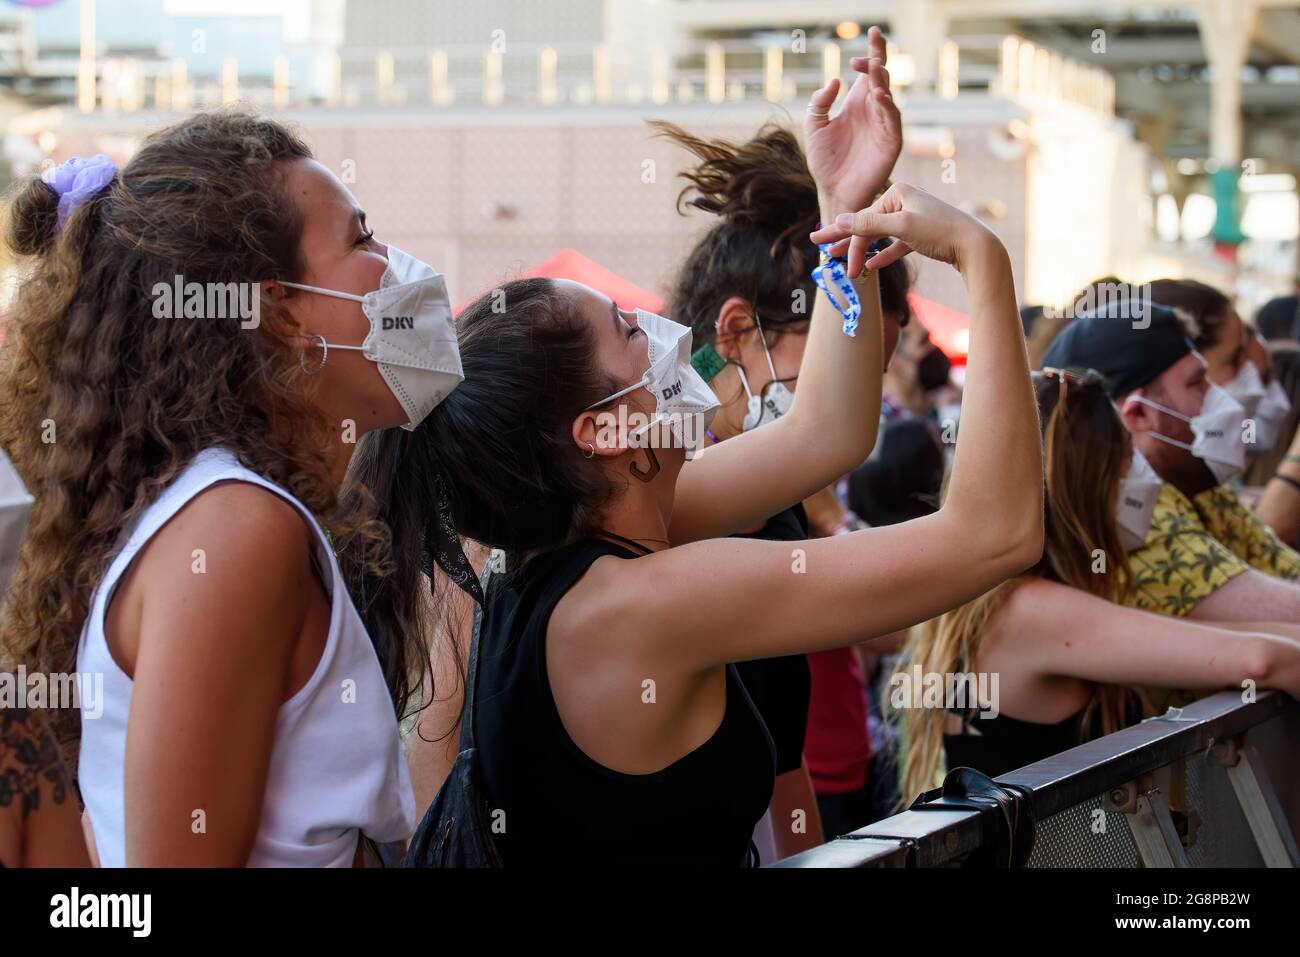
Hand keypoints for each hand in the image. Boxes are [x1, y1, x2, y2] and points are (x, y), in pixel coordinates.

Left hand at [805, 25, 902, 215]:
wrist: (833, 192)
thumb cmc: (825, 162)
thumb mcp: (814, 127)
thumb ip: (820, 103)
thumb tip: (834, 80)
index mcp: (858, 103)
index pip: (868, 73)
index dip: (868, 57)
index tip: (857, 52)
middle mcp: (874, 110)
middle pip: (882, 77)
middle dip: (880, 57)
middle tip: (876, 39)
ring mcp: (884, 125)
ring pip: (888, 96)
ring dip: (882, 81)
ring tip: (874, 67)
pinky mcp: (890, 142)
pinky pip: (892, 121)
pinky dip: (888, 107)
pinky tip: (879, 96)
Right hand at [809, 182, 999, 276]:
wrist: (975, 246)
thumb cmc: (940, 232)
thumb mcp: (902, 227)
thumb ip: (869, 224)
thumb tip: (839, 219)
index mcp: (898, 193)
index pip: (862, 219)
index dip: (843, 238)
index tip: (823, 252)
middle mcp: (905, 201)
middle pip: (867, 224)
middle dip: (845, 239)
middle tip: (819, 246)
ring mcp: (914, 218)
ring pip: (880, 235)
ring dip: (862, 250)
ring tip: (843, 262)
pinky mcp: (922, 235)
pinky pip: (896, 245)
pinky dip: (884, 255)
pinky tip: (872, 266)